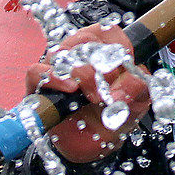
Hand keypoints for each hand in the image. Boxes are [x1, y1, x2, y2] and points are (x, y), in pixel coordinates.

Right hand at [25, 25, 150, 162]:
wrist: (97, 143)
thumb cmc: (116, 114)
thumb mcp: (138, 100)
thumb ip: (137, 88)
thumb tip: (124, 87)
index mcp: (105, 48)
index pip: (107, 31)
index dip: (118, 47)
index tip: (126, 67)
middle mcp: (79, 54)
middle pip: (84, 40)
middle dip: (99, 65)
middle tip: (109, 90)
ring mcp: (58, 68)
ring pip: (61, 52)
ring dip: (81, 73)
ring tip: (94, 96)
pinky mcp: (40, 87)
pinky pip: (36, 72)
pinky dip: (52, 77)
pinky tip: (70, 89)